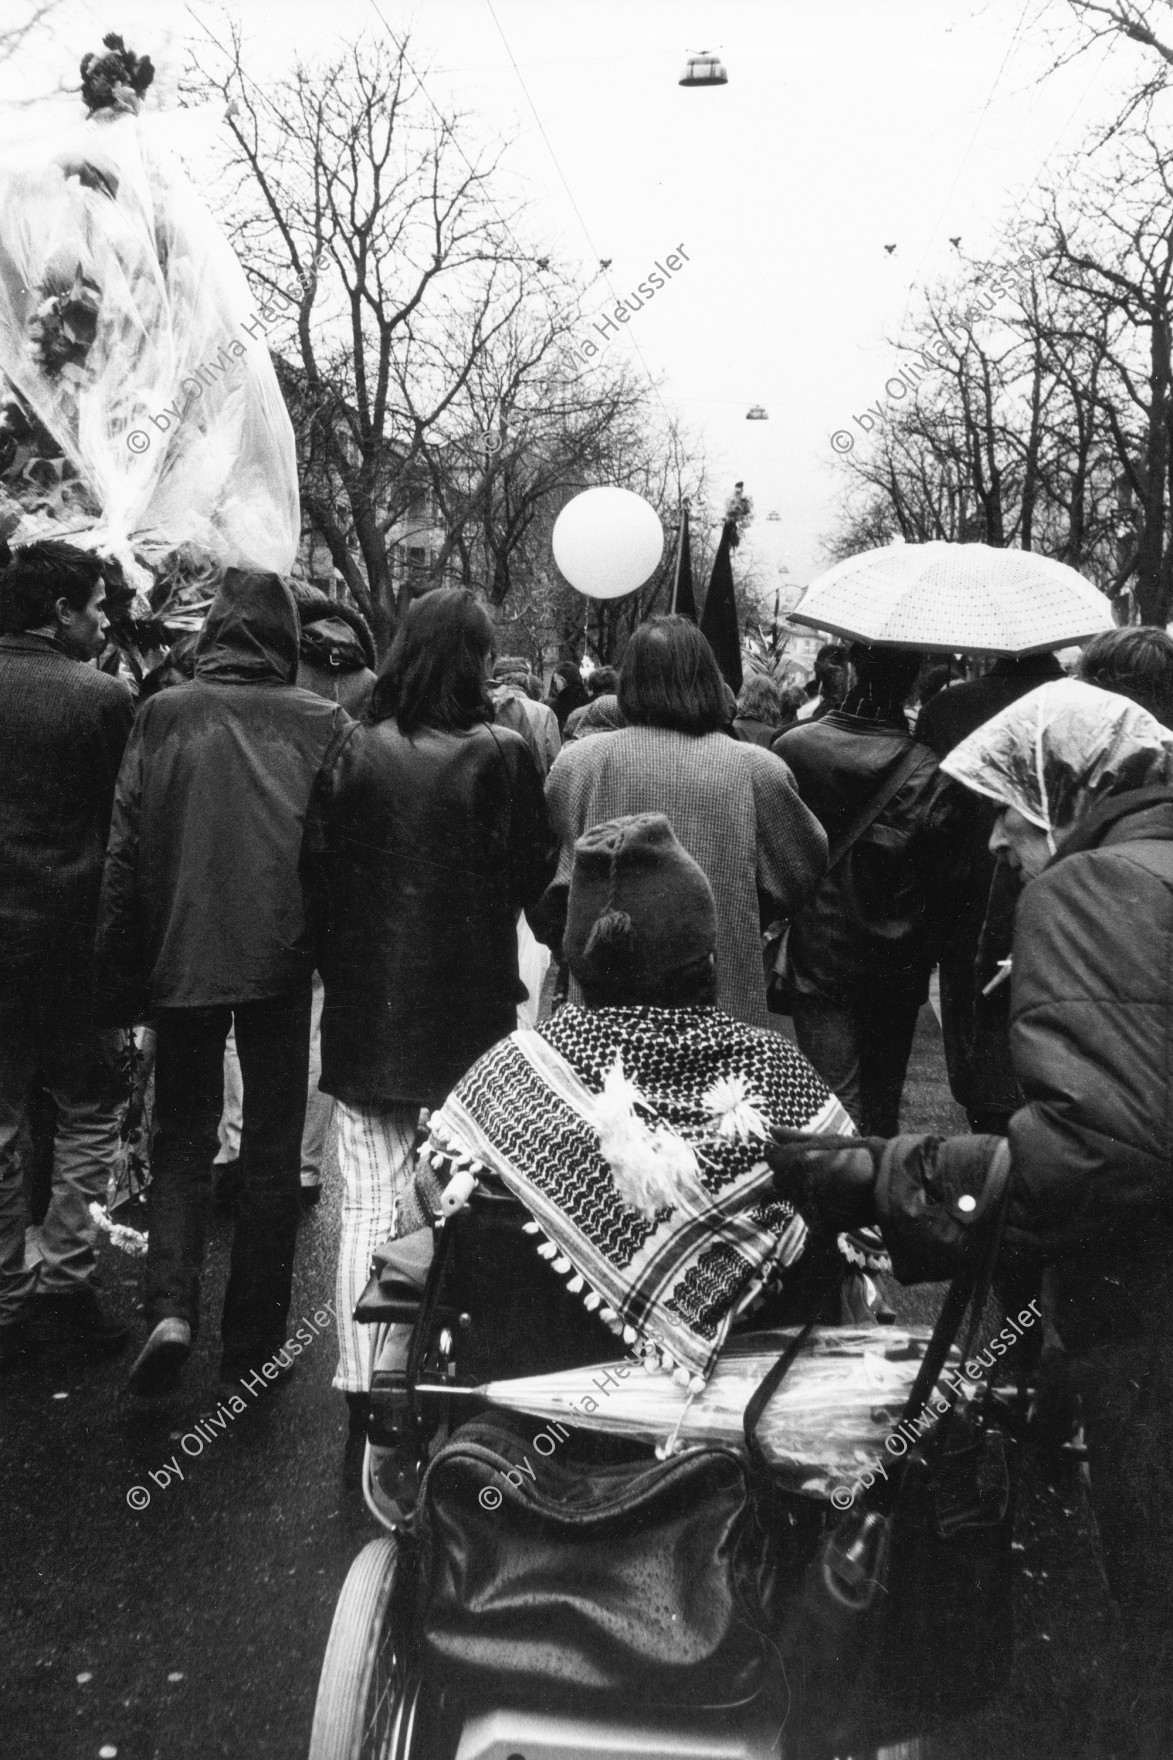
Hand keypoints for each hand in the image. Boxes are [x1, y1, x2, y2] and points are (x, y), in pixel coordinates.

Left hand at [765, 1129, 881, 1231]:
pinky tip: (838, 1202)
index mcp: (797, 1160)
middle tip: (822, 1171)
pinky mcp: (819, 1226)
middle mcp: (798, 1185)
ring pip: (795, 1199)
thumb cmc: (860, 1154)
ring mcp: (808, 1207)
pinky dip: (819, 1211)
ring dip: (806, 1194)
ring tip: (834, 1187)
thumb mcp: (829, 1141)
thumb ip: (797, 1138)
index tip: (806, 1156)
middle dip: (793, 1176)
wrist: (891, 1183)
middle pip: (780, 1180)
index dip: (787, 1156)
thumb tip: (772, 1130)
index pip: (773, 1158)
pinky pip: (809, 1216)